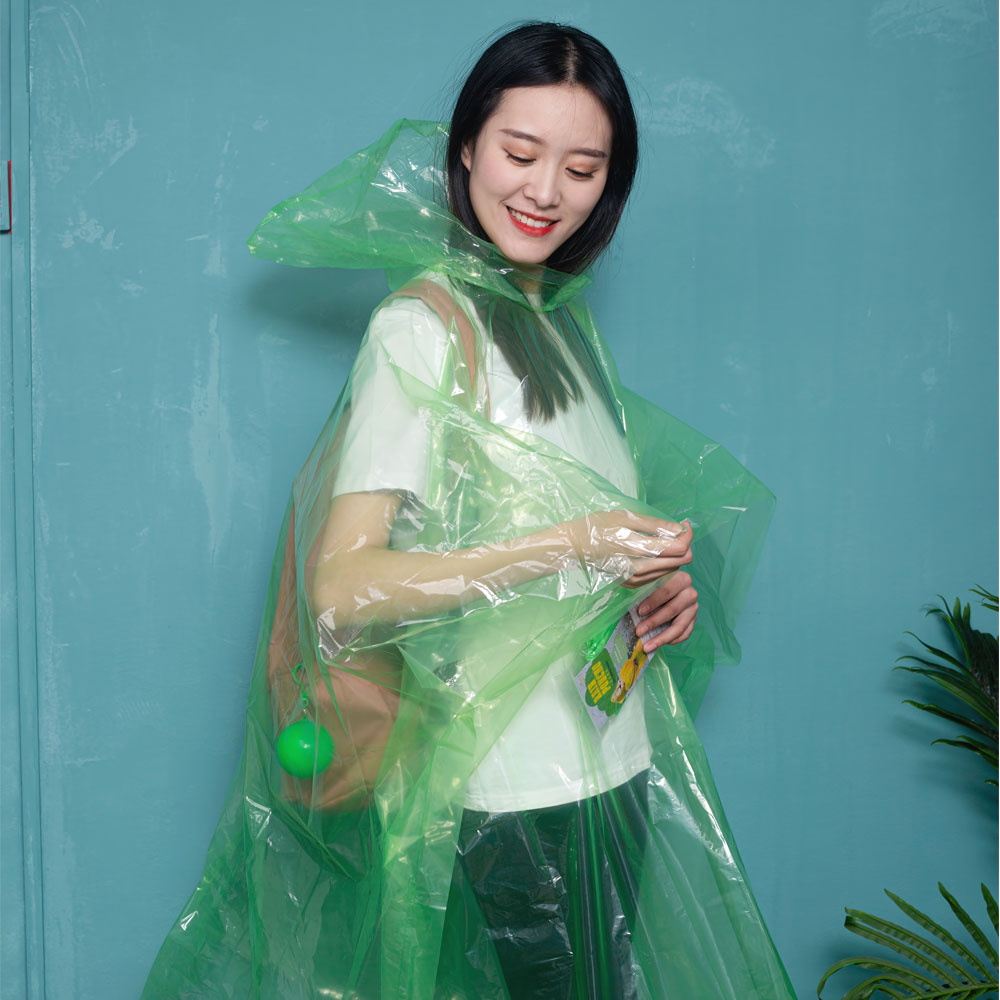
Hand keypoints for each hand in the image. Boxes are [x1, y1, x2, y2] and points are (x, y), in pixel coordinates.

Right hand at [563, 510, 688, 578]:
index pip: (679, 548)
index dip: (687, 535)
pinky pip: (658, 575)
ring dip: (674, 555)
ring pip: (672, 570)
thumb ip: (655, 525)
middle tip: (675, 531)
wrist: (575, 546)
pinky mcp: (632, 584)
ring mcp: (635, 580)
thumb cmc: (599, 526)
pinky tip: (652, 551)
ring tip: (661, 539)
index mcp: (637, 549)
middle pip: (680, 561)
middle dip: (683, 544)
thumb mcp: (626, 518)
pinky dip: (662, 563)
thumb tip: (680, 529)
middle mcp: (639, 569)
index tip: (684, 524)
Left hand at [633, 570, 697, 651]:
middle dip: (653, 622)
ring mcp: (693, 608)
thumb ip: (643, 589)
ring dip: (661, 638)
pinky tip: (658, 644)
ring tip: (647, 646)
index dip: (653, 602)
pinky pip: (684, 634)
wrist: (674, 589)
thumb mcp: (651, 582)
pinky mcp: (693, 621)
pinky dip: (671, 641)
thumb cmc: (656, 585)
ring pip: (679, 626)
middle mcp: (690, 593)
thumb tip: (624, 600)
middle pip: (672, 610)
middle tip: (638, 631)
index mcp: (681, 578)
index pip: (667, 591)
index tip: (639, 612)